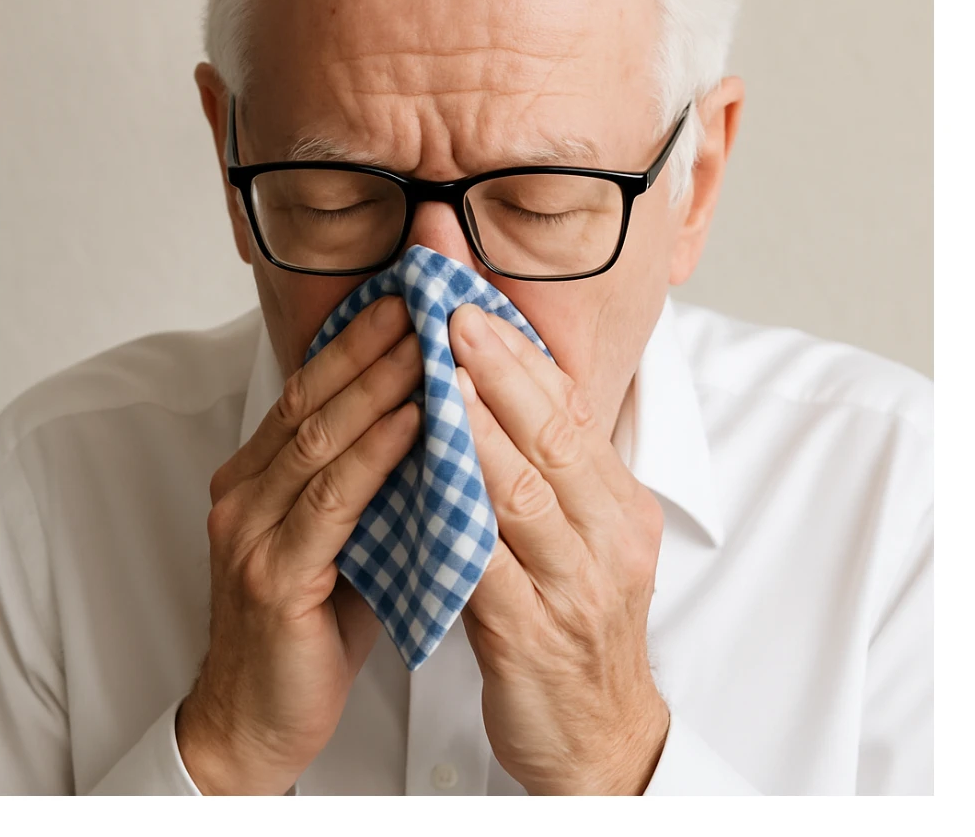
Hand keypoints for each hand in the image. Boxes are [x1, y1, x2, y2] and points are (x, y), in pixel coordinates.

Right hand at [176, 294, 423, 794]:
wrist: (259, 719)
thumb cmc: (312, 624)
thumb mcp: (344, 536)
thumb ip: (371, 481)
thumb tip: (434, 422)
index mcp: (255, 477)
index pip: (307, 391)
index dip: (355, 342)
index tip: (405, 298)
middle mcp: (243, 493)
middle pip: (311, 401)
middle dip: (370, 345)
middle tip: (421, 296)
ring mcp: (250, 533)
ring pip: (320, 441)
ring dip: (379, 386)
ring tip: (428, 341)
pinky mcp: (272, 577)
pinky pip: (332, 504)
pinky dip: (377, 455)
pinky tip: (417, 421)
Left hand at [449, 304, 669, 795]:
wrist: (598, 737)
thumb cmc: (577, 627)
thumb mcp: (583, 542)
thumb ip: (550, 477)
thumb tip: (496, 399)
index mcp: (621, 508)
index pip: (574, 414)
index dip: (525, 356)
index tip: (481, 305)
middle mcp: (609, 540)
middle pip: (556, 439)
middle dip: (502, 369)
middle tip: (455, 313)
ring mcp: (576, 589)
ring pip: (526, 493)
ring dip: (479, 430)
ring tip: (438, 376)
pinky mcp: (533, 636)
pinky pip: (487, 566)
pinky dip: (455, 517)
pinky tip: (421, 480)